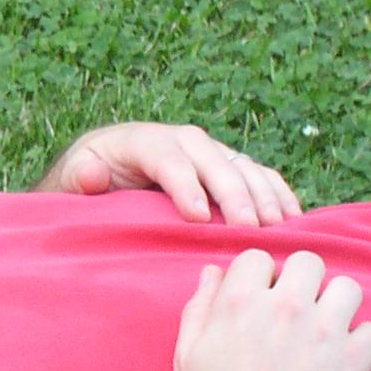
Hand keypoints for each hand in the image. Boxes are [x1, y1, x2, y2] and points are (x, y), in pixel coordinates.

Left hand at [44, 122, 300, 225]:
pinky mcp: (228, 164)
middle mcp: (185, 140)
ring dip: (264, 195)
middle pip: (216, 164)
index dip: (186, 188)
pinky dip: (278, 192)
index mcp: (147, 141)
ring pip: (244, 167)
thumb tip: (94, 174)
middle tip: (248, 229)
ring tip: (277, 226)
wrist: (108, 161)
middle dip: (234, 196)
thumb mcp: (77, 175)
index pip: (171, 162)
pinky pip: (260, 174)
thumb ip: (82, 176)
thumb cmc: (91, 174)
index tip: (198, 218)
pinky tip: (294, 217)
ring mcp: (211, 151)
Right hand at [173, 250, 370, 370]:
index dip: (258, 276)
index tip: (259, 299)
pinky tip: (340, 358)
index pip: (257, 257)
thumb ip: (199, 308)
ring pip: (348, 289)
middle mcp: (285, 308)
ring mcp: (324, 331)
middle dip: (301, 281)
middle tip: (294, 311)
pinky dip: (361, 342)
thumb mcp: (187, 357)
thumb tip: (213, 273)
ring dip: (336, 305)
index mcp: (239, 303)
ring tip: (322, 330)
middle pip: (308, 262)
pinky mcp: (355, 358)